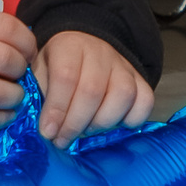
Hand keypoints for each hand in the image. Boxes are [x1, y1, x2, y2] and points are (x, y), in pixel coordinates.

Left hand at [35, 30, 153, 145]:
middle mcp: (100, 52)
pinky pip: (145, 101)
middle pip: (93, 90)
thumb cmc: (56, 67)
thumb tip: (46, 128)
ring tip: (85, 132)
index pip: (66, 76)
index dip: (57, 108)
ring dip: (101, 123)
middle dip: (75, 123)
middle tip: (62, 140)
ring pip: (122, 95)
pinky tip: (112, 127)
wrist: (83, 50)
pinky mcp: (140, 80)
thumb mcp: (39, 73)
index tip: (48, 132)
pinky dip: (131, 120)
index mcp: (69, 46)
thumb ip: (40, 96)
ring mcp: (124, 66)